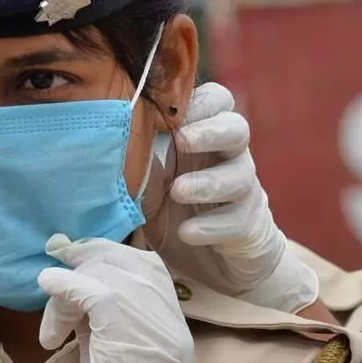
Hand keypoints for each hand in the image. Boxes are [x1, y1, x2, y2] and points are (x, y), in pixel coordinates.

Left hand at [38, 235, 194, 362]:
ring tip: (52, 320)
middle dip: (89, 259)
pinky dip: (66, 288)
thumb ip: (104, 324)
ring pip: (112, 277)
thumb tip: (75, 285)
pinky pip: (98, 295)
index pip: (150, 269)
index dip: (110, 253)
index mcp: (175, 330)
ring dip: (71, 286)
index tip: (73, 253)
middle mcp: (173, 327)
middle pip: (132, 265)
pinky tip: (48, 290)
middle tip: (55, 266)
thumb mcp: (113, 361)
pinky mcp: (130, 348)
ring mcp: (157, 336)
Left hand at [153, 84, 318, 312]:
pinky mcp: (248, 225)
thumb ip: (140, 158)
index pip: (217, 101)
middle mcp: (229, 157)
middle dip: (210, 132)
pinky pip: (238, 219)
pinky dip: (211, 226)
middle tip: (183, 141)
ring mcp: (243, 190)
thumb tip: (113, 132)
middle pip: (237, 128)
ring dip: (207, 182)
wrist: (205, 261)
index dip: (199, 102)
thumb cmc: (171, 210)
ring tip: (178, 192)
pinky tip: (187, 232)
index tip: (168, 113)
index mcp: (204, 136)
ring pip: (241, 174)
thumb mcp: (148, 181)